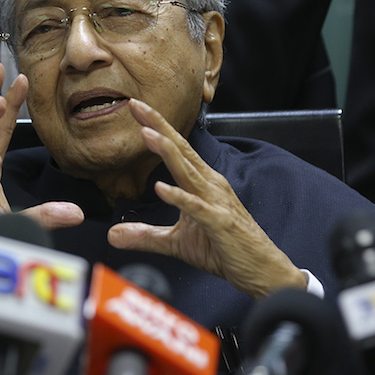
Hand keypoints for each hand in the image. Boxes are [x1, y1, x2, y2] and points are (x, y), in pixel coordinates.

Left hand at [107, 99, 305, 298]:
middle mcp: (210, 185)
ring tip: (147, 134)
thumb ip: (145, 235)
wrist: (261, 270)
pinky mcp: (219, 223)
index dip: (156, 128)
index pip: (176, 150)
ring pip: (188, 171)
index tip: (135, 108)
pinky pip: (196, 207)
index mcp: (201, 183)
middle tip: (136, 104)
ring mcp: (216, 202)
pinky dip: (179, 197)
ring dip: (167, 152)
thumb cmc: (225, 249)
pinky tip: (160, 188)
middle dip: (158, 126)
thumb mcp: (177, 243)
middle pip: (181, 150)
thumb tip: (113, 235)